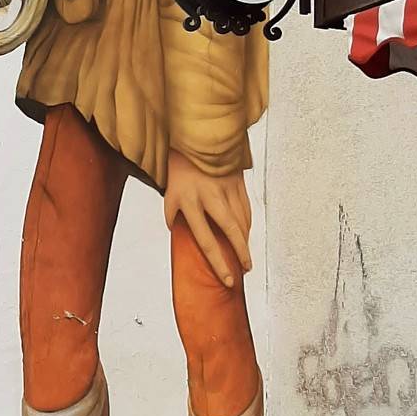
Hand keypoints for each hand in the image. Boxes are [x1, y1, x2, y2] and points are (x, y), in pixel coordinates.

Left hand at [163, 150, 251, 287]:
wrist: (196, 137)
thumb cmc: (180, 168)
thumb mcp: (169, 192)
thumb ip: (173, 215)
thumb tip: (178, 235)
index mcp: (189, 201)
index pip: (205, 239)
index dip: (218, 262)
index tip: (227, 278)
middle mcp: (209, 196)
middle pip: (231, 231)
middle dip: (241, 254)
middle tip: (245, 271)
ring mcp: (226, 188)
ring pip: (242, 221)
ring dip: (245, 241)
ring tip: (245, 257)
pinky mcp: (237, 181)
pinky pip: (246, 208)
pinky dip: (248, 224)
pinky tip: (246, 235)